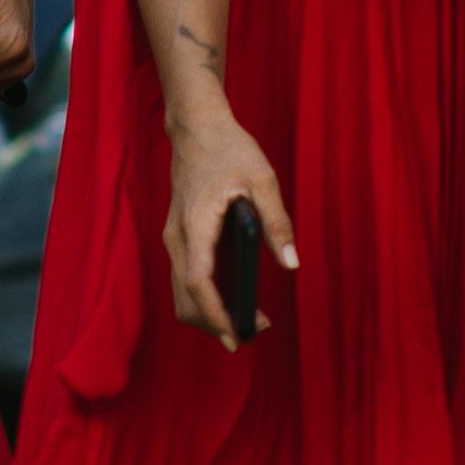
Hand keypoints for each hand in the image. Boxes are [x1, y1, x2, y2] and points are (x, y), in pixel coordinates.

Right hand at [165, 110, 296, 348]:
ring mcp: (174, 239)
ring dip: (209, 315)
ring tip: (248, 320)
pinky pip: (185, 280)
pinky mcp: (178, 238)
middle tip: (255, 330)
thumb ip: (276, 222)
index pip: (199, 283)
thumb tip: (291, 263)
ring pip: (181, 294)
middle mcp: (177, 238)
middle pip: (186, 299)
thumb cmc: (230, 149)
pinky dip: (204, 299)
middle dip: (215, 324)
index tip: (236, 337)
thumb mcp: (263, 179)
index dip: (216, 315)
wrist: (196, 128)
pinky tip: (233, 299)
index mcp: (196, 225)